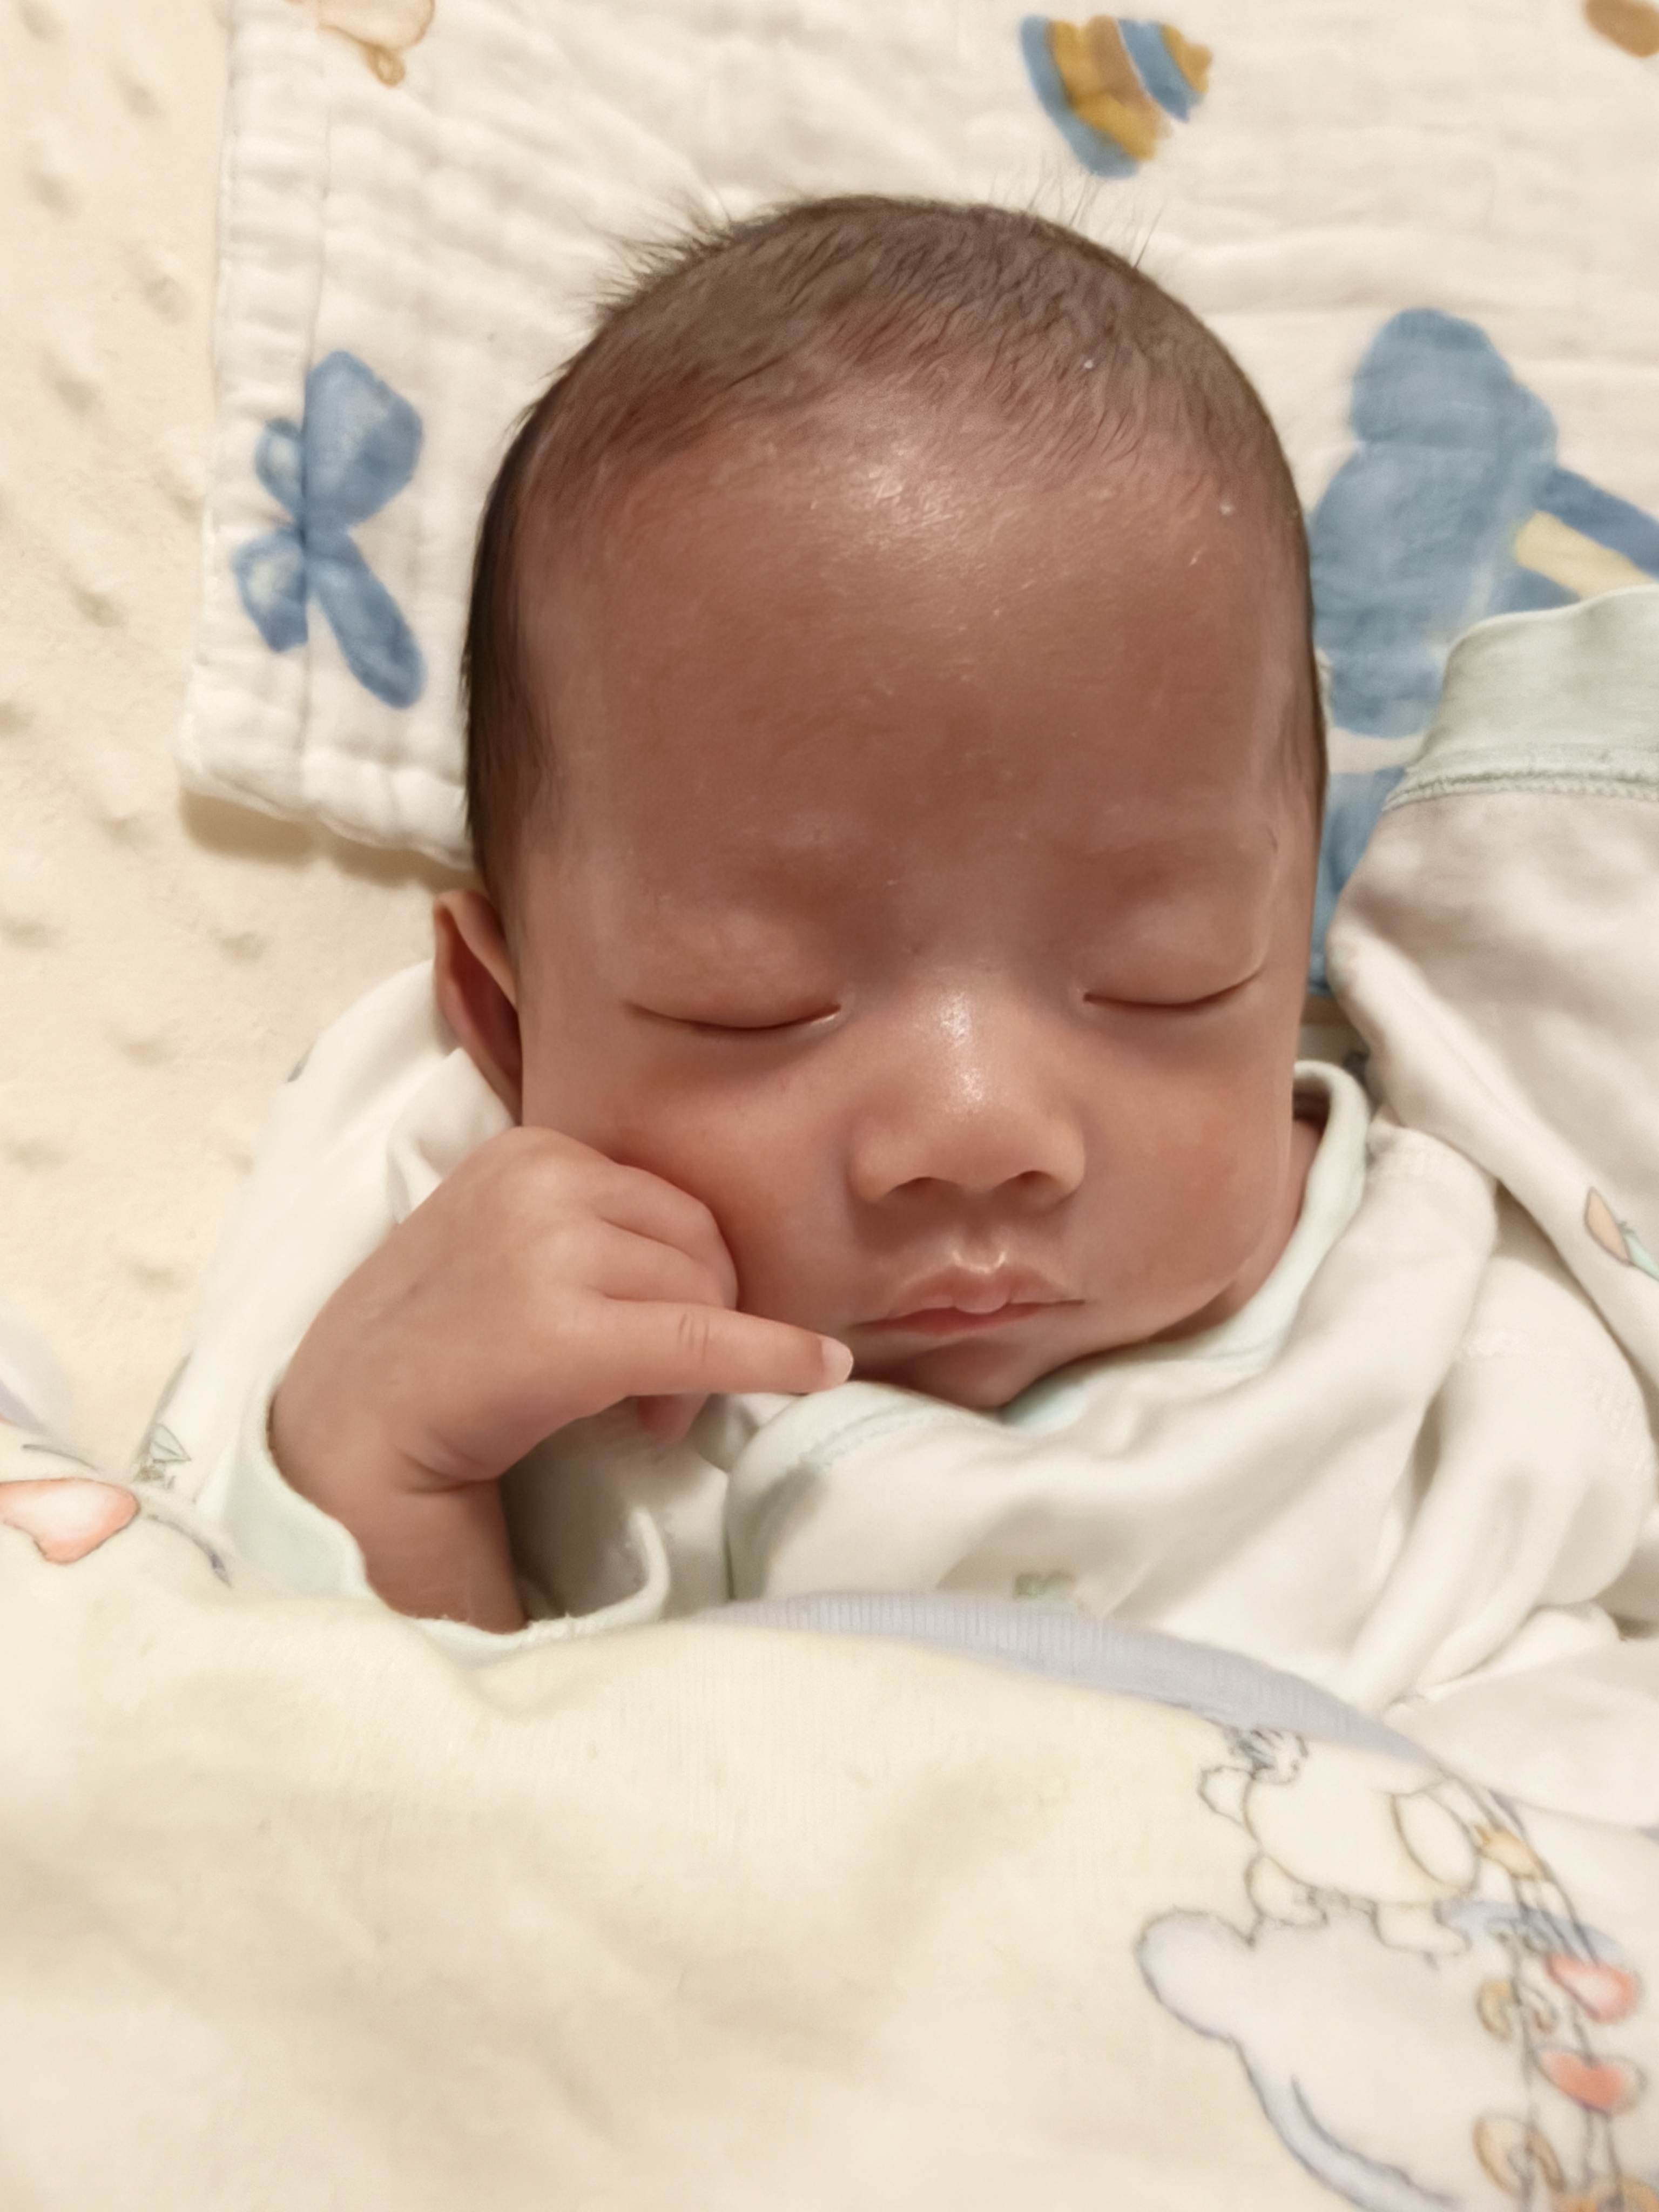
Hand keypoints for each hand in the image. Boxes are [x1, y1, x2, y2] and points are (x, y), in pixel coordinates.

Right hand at [270, 1127, 850, 1629]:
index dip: (690, 1272)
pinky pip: (705, 1340)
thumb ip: (591, 1218)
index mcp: (534, 1147)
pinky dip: (774, 1357)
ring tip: (649, 1419)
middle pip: (698, 1240)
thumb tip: (714, 1253)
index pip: (670, 1198)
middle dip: (706, 1314)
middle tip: (666, 1395)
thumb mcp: (506, 1234)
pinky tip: (819, 1373)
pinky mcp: (565, 1334)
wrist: (350, 1428)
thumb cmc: (438, 1340)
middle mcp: (542, 1183)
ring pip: (701, 1292)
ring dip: (701, 1365)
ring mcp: (549, 1253)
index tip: (666, 1333)